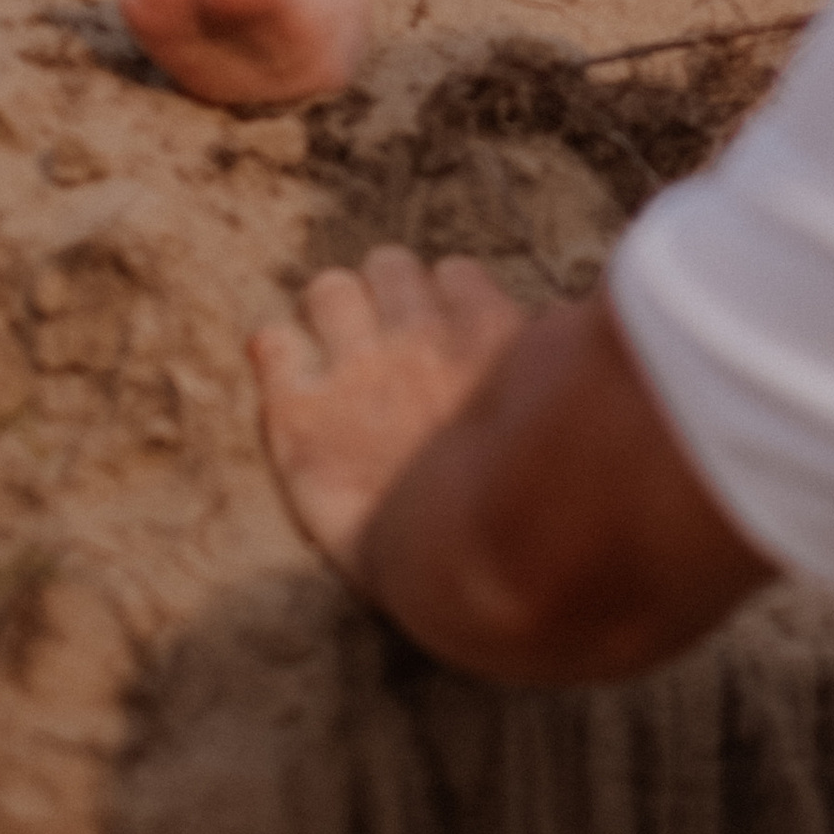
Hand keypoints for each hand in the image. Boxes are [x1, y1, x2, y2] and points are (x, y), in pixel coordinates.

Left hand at [252, 247, 524, 584]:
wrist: (463, 568)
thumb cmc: (529, 506)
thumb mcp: (562, 412)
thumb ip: (552, 362)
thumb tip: (555, 331)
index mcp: (486, 332)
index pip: (453, 273)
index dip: (445, 304)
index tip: (445, 343)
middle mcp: (418, 337)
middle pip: (389, 265)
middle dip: (386, 298)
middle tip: (388, 351)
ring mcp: (356, 370)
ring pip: (330, 289)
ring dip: (334, 317)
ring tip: (340, 364)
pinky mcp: (300, 415)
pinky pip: (271, 343)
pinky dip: (277, 356)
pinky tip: (292, 385)